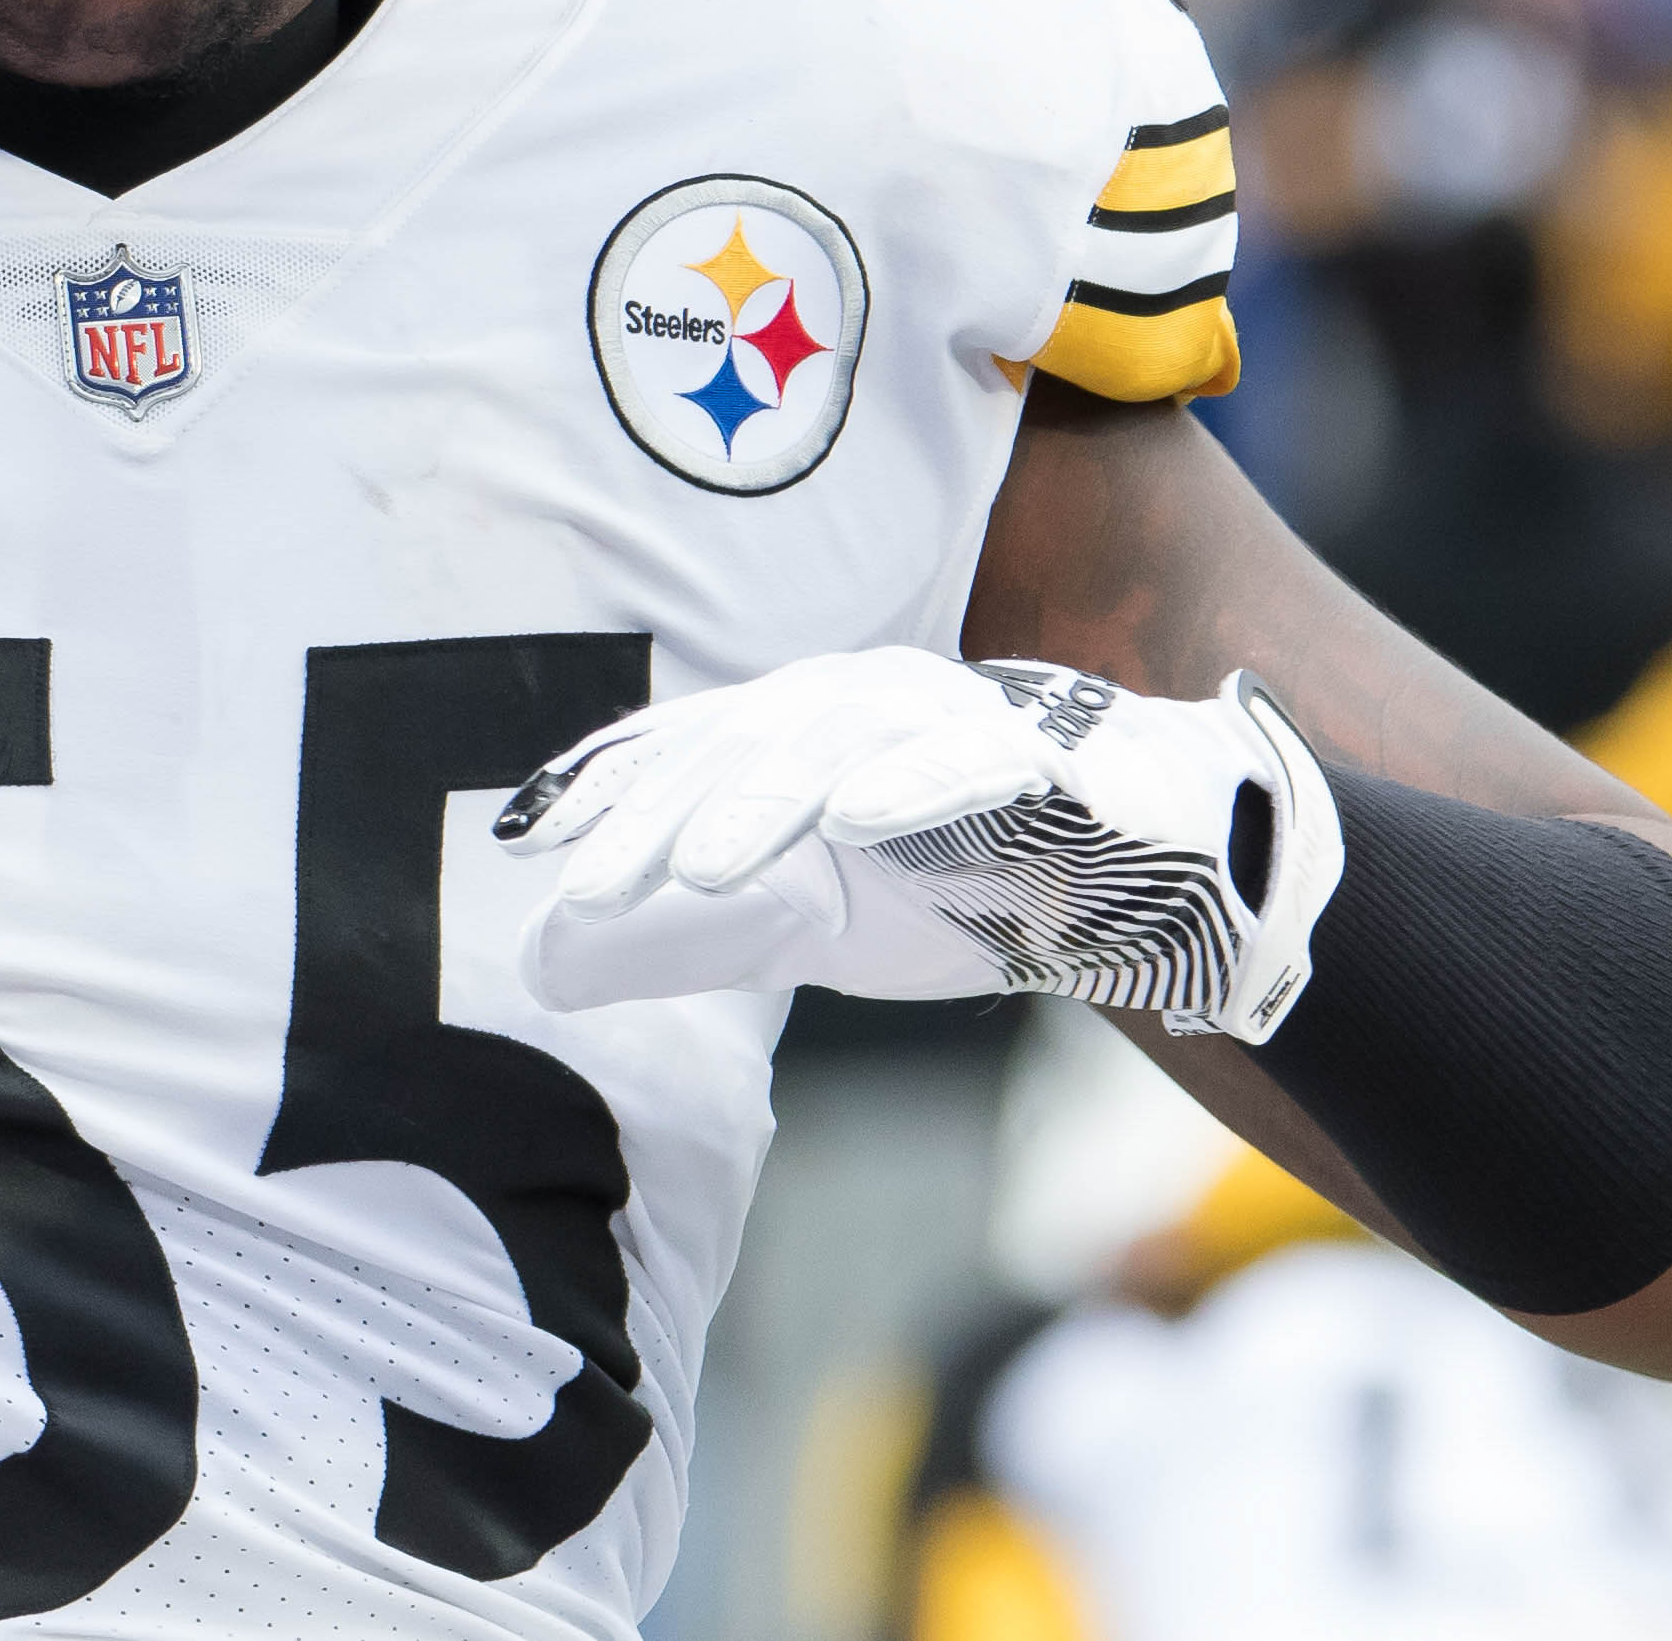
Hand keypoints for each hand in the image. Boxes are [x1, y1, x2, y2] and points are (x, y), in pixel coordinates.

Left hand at [498, 647, 1342, 1040]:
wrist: (1150, 869)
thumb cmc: (966, 877)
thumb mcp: (810, 923)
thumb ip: (688, 938)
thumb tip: (541, 967)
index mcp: (799, 734)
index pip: (683, 750)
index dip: (604, 787)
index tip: (521, 839)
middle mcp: (860, 705)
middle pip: (739, 746)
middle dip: (658, 813)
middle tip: (587, 885)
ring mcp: (947, 718)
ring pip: (836, 745)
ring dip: (763, 799)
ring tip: (697, 864)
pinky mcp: (1037, 751)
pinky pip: (967, 758)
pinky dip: (909, 781)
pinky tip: (855, 819)